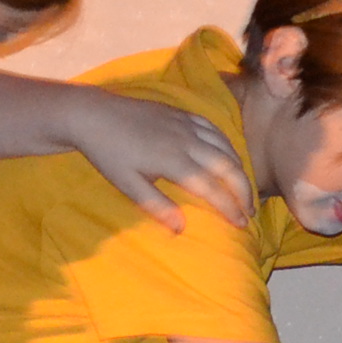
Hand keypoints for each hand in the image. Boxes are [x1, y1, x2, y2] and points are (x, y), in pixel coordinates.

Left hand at [63, 88, 251, 230]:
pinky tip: (228, 155)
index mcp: (174, 161)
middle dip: (244, 190)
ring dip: (239, 169)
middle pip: (228, 167)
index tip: (241, 224)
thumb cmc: (107, 153)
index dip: (231, 208)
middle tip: (249, 211)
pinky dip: (227, 144)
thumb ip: (157, 206)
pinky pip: (214, 128)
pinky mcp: (181, 113)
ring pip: (225, 146)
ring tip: (243, 188)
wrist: (92, 114)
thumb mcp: (128, 184)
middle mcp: (187, 141)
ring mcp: (186, 124)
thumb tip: (182, 229)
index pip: (212, 189)